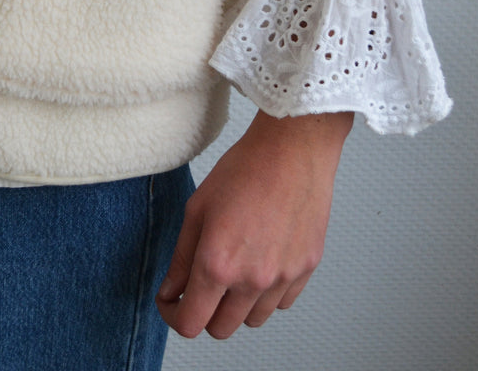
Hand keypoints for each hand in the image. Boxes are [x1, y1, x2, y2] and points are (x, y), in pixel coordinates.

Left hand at [155, 108, 352, 338]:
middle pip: (221, 329)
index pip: (190, 324)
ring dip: (237, 305)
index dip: (173, 315)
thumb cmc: (246, 168)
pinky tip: (261, 262)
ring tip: (234, 268)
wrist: (293, 148)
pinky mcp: (306, 269)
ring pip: (252, 320)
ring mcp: (283, 277)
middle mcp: (252, 279)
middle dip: (204, 311)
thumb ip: (181, 257)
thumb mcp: (198, 207)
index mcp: (218, 264)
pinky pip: (280, 302)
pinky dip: (267, 293)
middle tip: (200, 284)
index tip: (172, 301)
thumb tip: (171, 290)